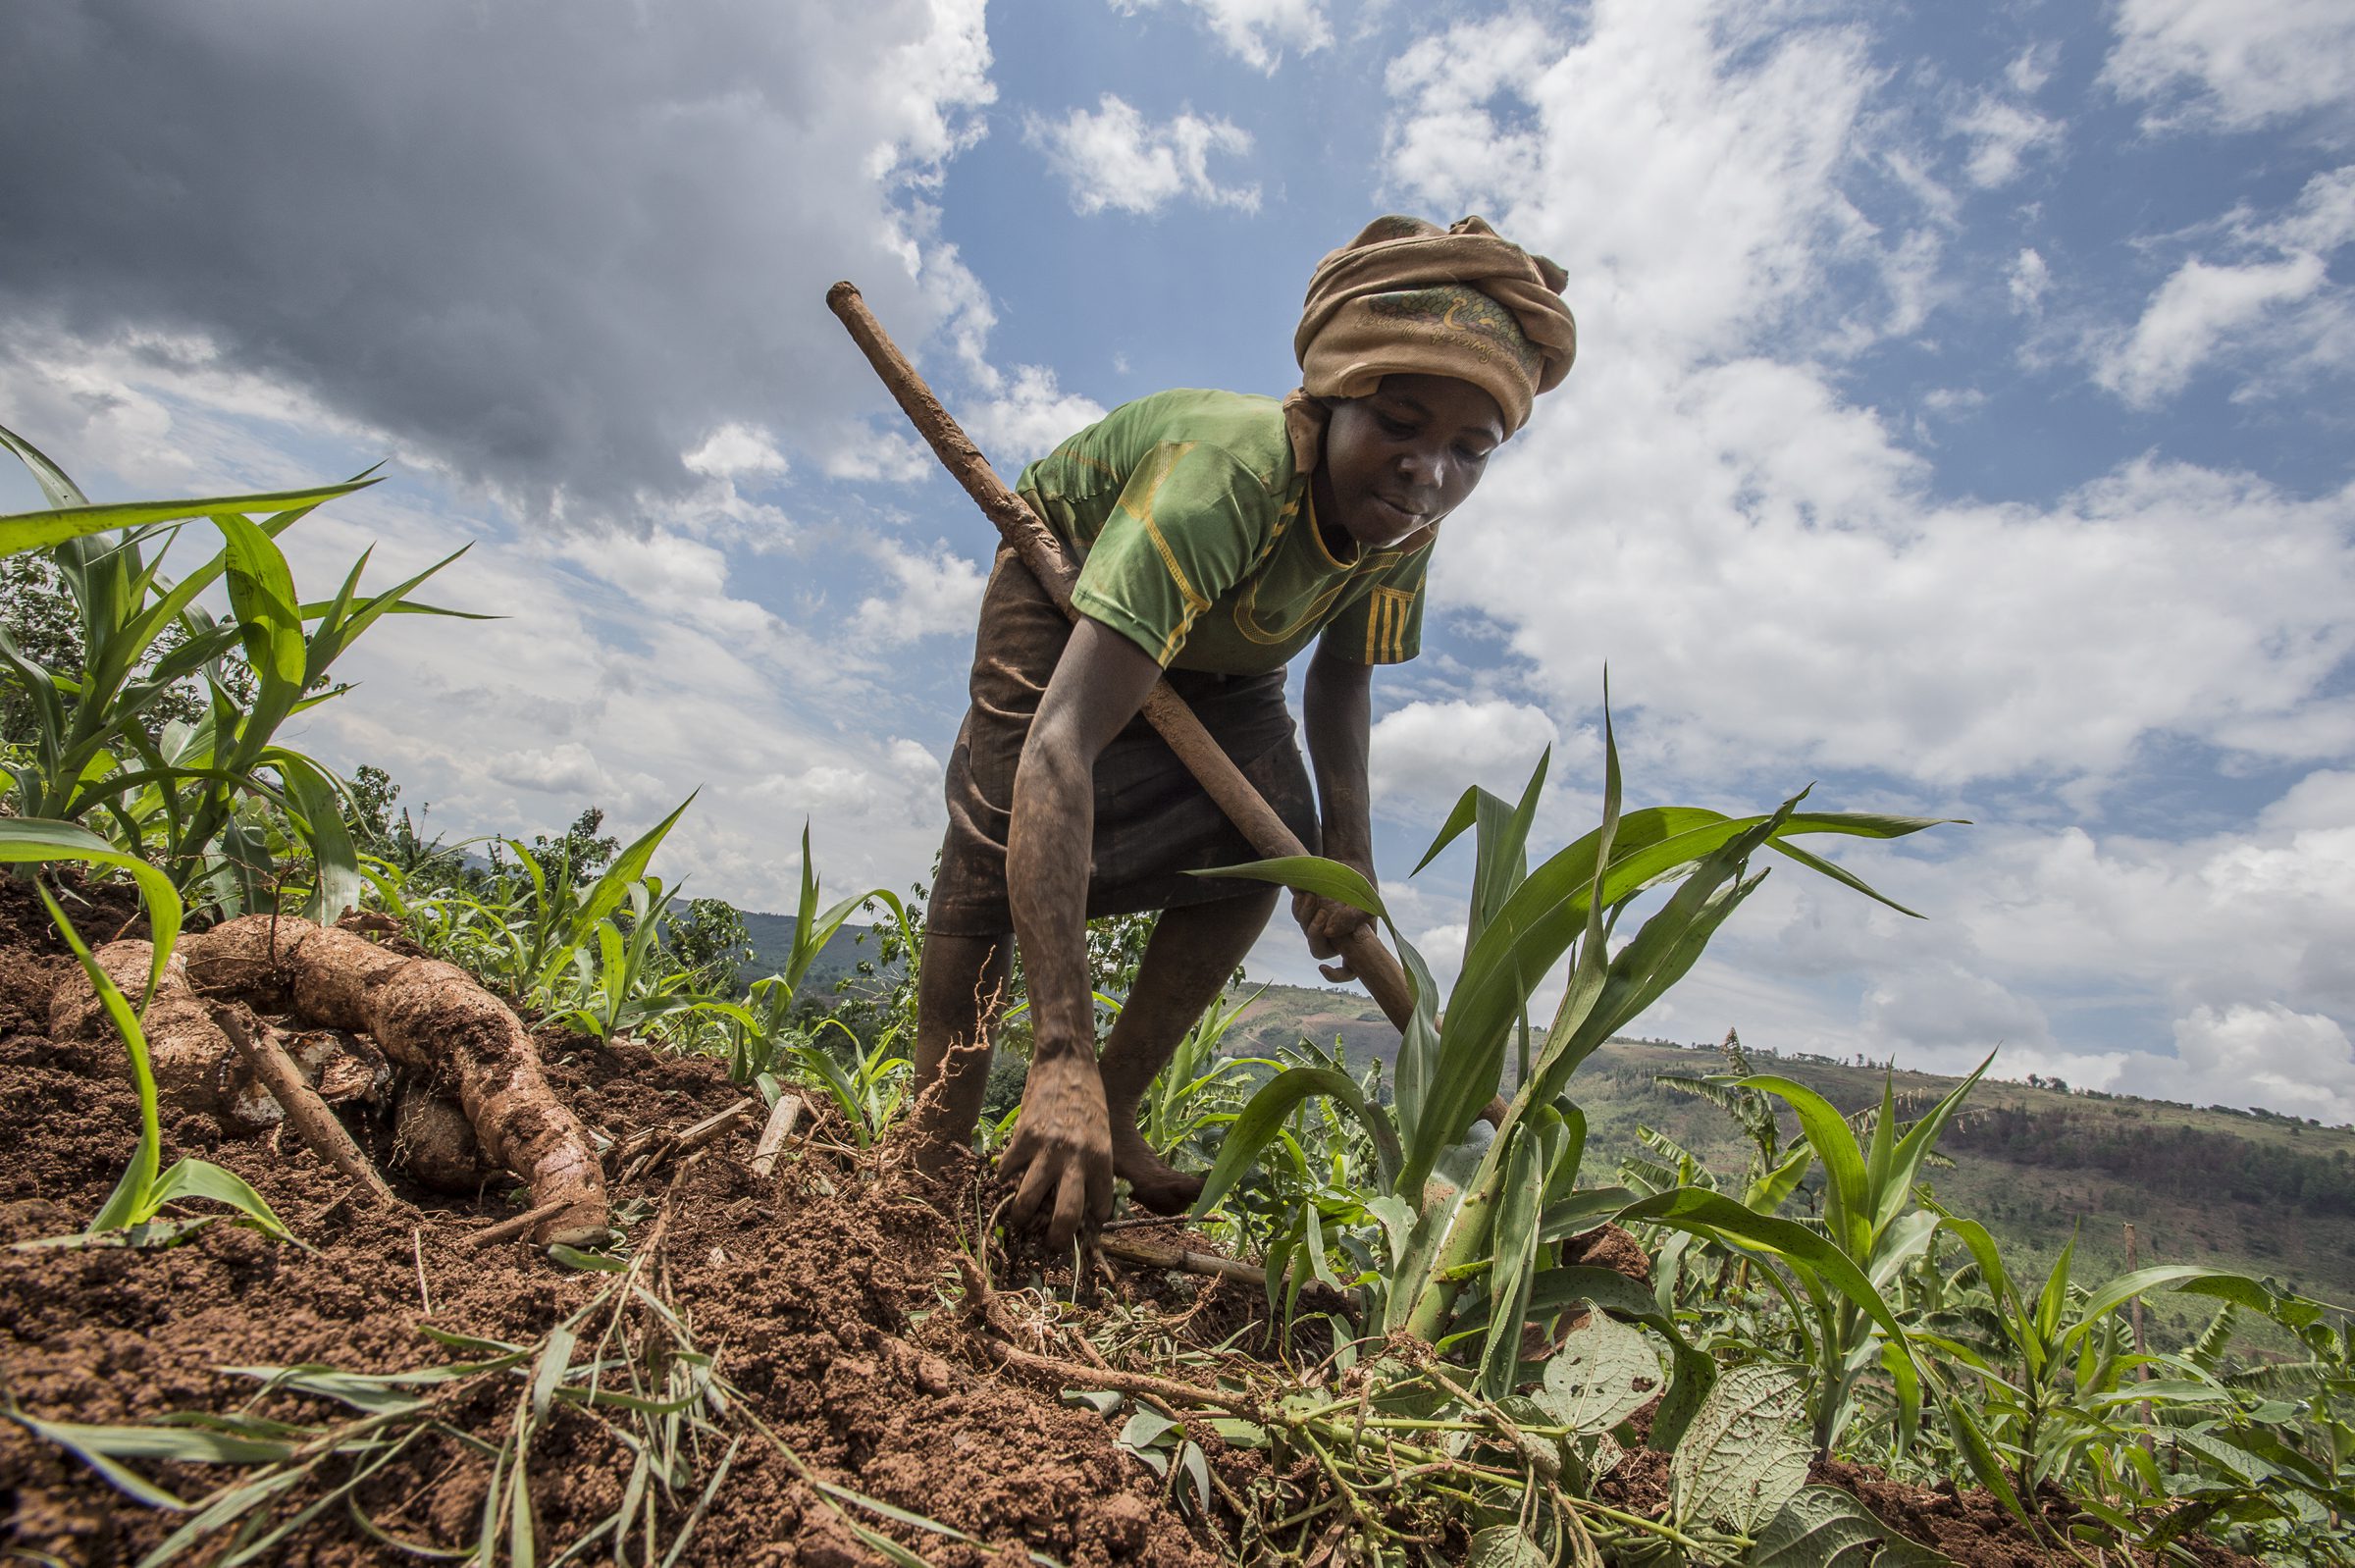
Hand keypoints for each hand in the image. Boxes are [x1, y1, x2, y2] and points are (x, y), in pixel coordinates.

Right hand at [998, 1048, 1112, 1245]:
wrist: (1066, 1063)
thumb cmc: (1089, 1099)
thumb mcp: (1102, 1134)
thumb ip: (1093, 1165)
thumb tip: (1082, 1200)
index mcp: (1101, 1158)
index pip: (1099, 1206)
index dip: (1091, 1221)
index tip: (1082, 1226)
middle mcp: (1076, 1157)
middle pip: (1066, 1215)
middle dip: (1057, 1239)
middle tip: (1052, 1245)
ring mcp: (1047, 1148)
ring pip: (1029, 1201)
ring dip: (1023, 1217)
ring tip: (1022, 1220)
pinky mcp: (1022, 1137)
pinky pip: (1007, 1172)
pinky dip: (1005, 1180)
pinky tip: (1006, 1180)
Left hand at [1293, 884, 1373, 982]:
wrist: (1351, 865)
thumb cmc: (1364, 888)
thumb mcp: (1366, 903)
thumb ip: (1353, 919)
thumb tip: (1330, 932)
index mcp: (1355, 943)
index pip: (1348, 971)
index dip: (1336, 976)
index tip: (1322, 968)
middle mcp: (1336, 938)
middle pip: (1318, 951)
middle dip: (1315, 934)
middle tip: (1322, 913)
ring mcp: (1321, 925)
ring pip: (1306, 932)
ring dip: (1306, 917)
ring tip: (1314, 897)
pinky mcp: (1310, 911)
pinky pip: (1298, 915)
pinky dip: (1299, 906)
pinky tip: (1306, 894)